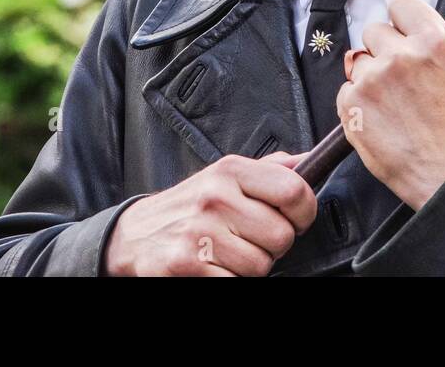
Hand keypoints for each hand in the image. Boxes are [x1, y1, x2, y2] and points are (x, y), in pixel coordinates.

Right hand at [104, 151, 315, 275]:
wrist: (135, 234)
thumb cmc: (189, 206)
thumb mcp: (225, 176)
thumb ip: (269, 169)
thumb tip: (308, 162)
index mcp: (230, 170)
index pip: (293, 190)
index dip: (304, 212)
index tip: (296, 219)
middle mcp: (215, 197)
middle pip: (282, 236)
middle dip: (273, 246)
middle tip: (252, 240)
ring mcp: (199, 232)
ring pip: (261, 265)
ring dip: (250, 267)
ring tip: (229, 253)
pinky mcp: (186, 265)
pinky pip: (237, 284)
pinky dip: (231, 281)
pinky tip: (215, 268)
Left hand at [338, 0, 444, 209]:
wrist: (441, 171)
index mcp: (433, 41)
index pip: (400, 5)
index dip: (403, 21)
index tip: (408, 37)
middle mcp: (400, 55)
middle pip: (375, 30)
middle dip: (386, 49)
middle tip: (404, 77)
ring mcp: (372, 78)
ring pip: (359, 59)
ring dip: (371, 75)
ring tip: (394, 98)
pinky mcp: (351, 102)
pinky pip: (347, 87)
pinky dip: (358, 99)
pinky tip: (380, 113)